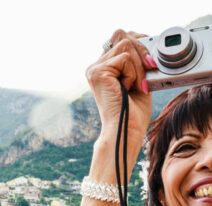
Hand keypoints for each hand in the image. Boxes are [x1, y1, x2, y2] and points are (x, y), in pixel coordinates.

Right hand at [86, 30, 155, 146]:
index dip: (138, 41)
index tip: (149, 57)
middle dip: (141, 49)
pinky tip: (127, 88)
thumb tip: (146, 38)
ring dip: (138, 66)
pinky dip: (133, 72)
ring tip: (135, 86)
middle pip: (122, 35)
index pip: (121, 38)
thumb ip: (138, 60)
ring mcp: (94, 69)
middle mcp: (95, 67)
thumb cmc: (133, 112)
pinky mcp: (97, 72)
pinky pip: (125, 57)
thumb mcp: (139, 79)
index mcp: (104, 69)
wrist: (126, 130)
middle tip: (150, 69)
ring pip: (126, 45)